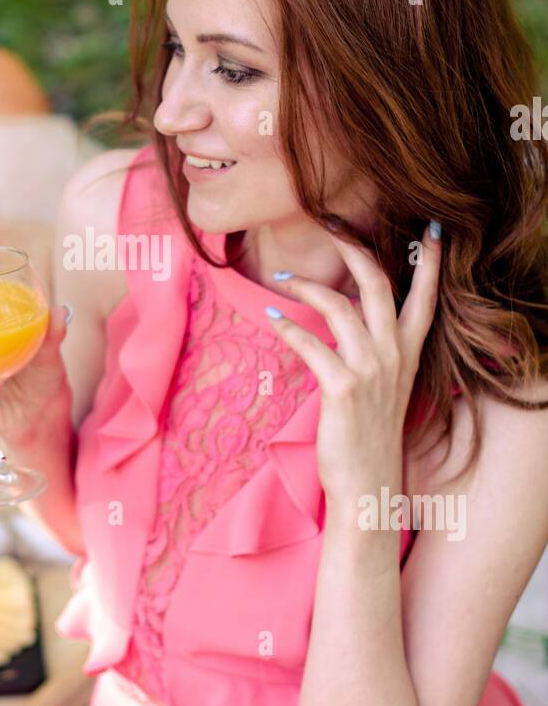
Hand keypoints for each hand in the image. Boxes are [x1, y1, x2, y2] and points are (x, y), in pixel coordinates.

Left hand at [264, 223, 441, 510]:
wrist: (367, 483)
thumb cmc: (368, 433)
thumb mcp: (384, 386)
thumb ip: (375, 350)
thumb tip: (347, 316)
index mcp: (408, 352)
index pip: (425, 297)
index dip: (431, 262)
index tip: (433, 228)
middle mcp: (394, 355)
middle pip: (378, 284)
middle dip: (353, 246)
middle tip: (328, 222)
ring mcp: (370, 370)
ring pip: (340, 306)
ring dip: (308, 288)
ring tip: (285, 282)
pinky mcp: (342, 388)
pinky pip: (310, 344)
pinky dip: (288, 327)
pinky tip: (272, 318)